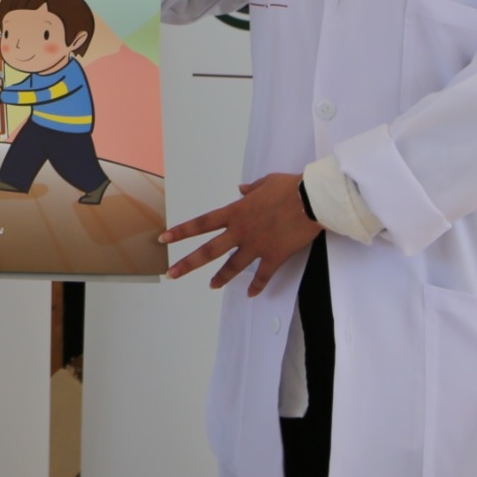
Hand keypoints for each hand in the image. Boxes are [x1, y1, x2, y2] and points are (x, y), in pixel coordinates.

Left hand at [159, 172, 320, 294]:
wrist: (312, 200)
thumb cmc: (289, 187)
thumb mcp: (265, 183)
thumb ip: (251, 189)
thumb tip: (241, 189)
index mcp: (235, 212)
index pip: (202, 224)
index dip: (181, 232)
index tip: (164, 239)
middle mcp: (240, 231)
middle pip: (209, 251)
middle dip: (188, 263)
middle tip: (172, 274)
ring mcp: (256, 246)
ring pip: (233, 266)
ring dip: (221, 278)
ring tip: (212, 286)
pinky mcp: (274, 256)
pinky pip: (263, 276)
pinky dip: (257, 286)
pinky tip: (251, 294)